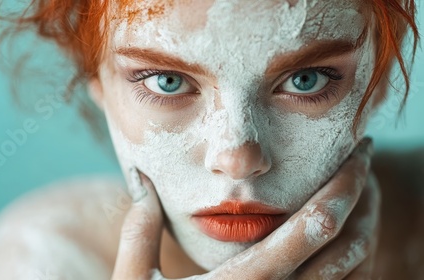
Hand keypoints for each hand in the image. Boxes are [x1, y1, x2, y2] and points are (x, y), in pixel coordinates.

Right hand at [112, 138, 377, 279]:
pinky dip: (346, 259)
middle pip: (344, 248)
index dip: (341, 188)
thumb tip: (141, 177)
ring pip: (349, 274)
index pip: (309, 230)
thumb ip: (139, 229)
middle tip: (365, 159)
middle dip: (362, 198)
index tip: (356, 151)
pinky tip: (335, 234)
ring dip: (362, 227)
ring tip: (360, 191)